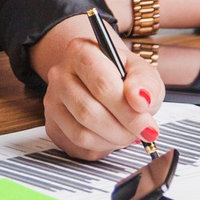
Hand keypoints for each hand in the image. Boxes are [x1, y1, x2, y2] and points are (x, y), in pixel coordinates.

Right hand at [30, 15, 163, 159]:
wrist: (102, 78)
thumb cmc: (122, 75)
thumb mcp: (142, 72)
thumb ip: (145, 83)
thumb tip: (140, 100)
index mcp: (80, 52)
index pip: (102, 85)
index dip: (128, 111)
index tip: (148, 126)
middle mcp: (60, 75)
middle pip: (88, 112)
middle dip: (122, 129)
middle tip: (141, 132)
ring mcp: (52, 101)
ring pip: (81, 133)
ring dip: (112, 140)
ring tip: (126, 133)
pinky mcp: (52, 124)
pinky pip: (77, 146)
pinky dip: (101, 147)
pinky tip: (110, 136)